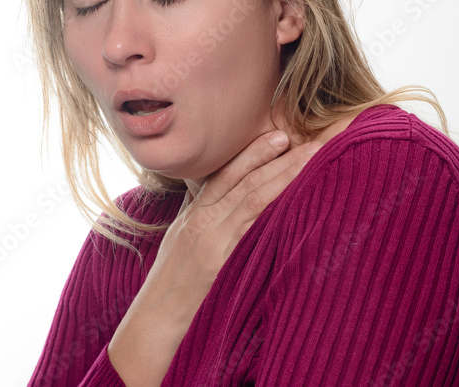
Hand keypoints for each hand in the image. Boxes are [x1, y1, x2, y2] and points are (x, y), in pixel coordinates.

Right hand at [107, 130, 319, 385]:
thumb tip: (222, 206)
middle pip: (239, 176)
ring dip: (282, 171)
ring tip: (308, 154)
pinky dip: (272, 204)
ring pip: (250, 194)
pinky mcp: (215, 257)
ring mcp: (207, 236)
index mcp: (192, 215)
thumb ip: (202, 223)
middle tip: (297, 132)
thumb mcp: (183, 247)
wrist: (151, 325)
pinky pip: (249, 224)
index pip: (224, 173)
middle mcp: (199, 219)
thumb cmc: (170, 292)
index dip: (251, 152)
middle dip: (269, 153)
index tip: (276, 134)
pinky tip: (293, 194)